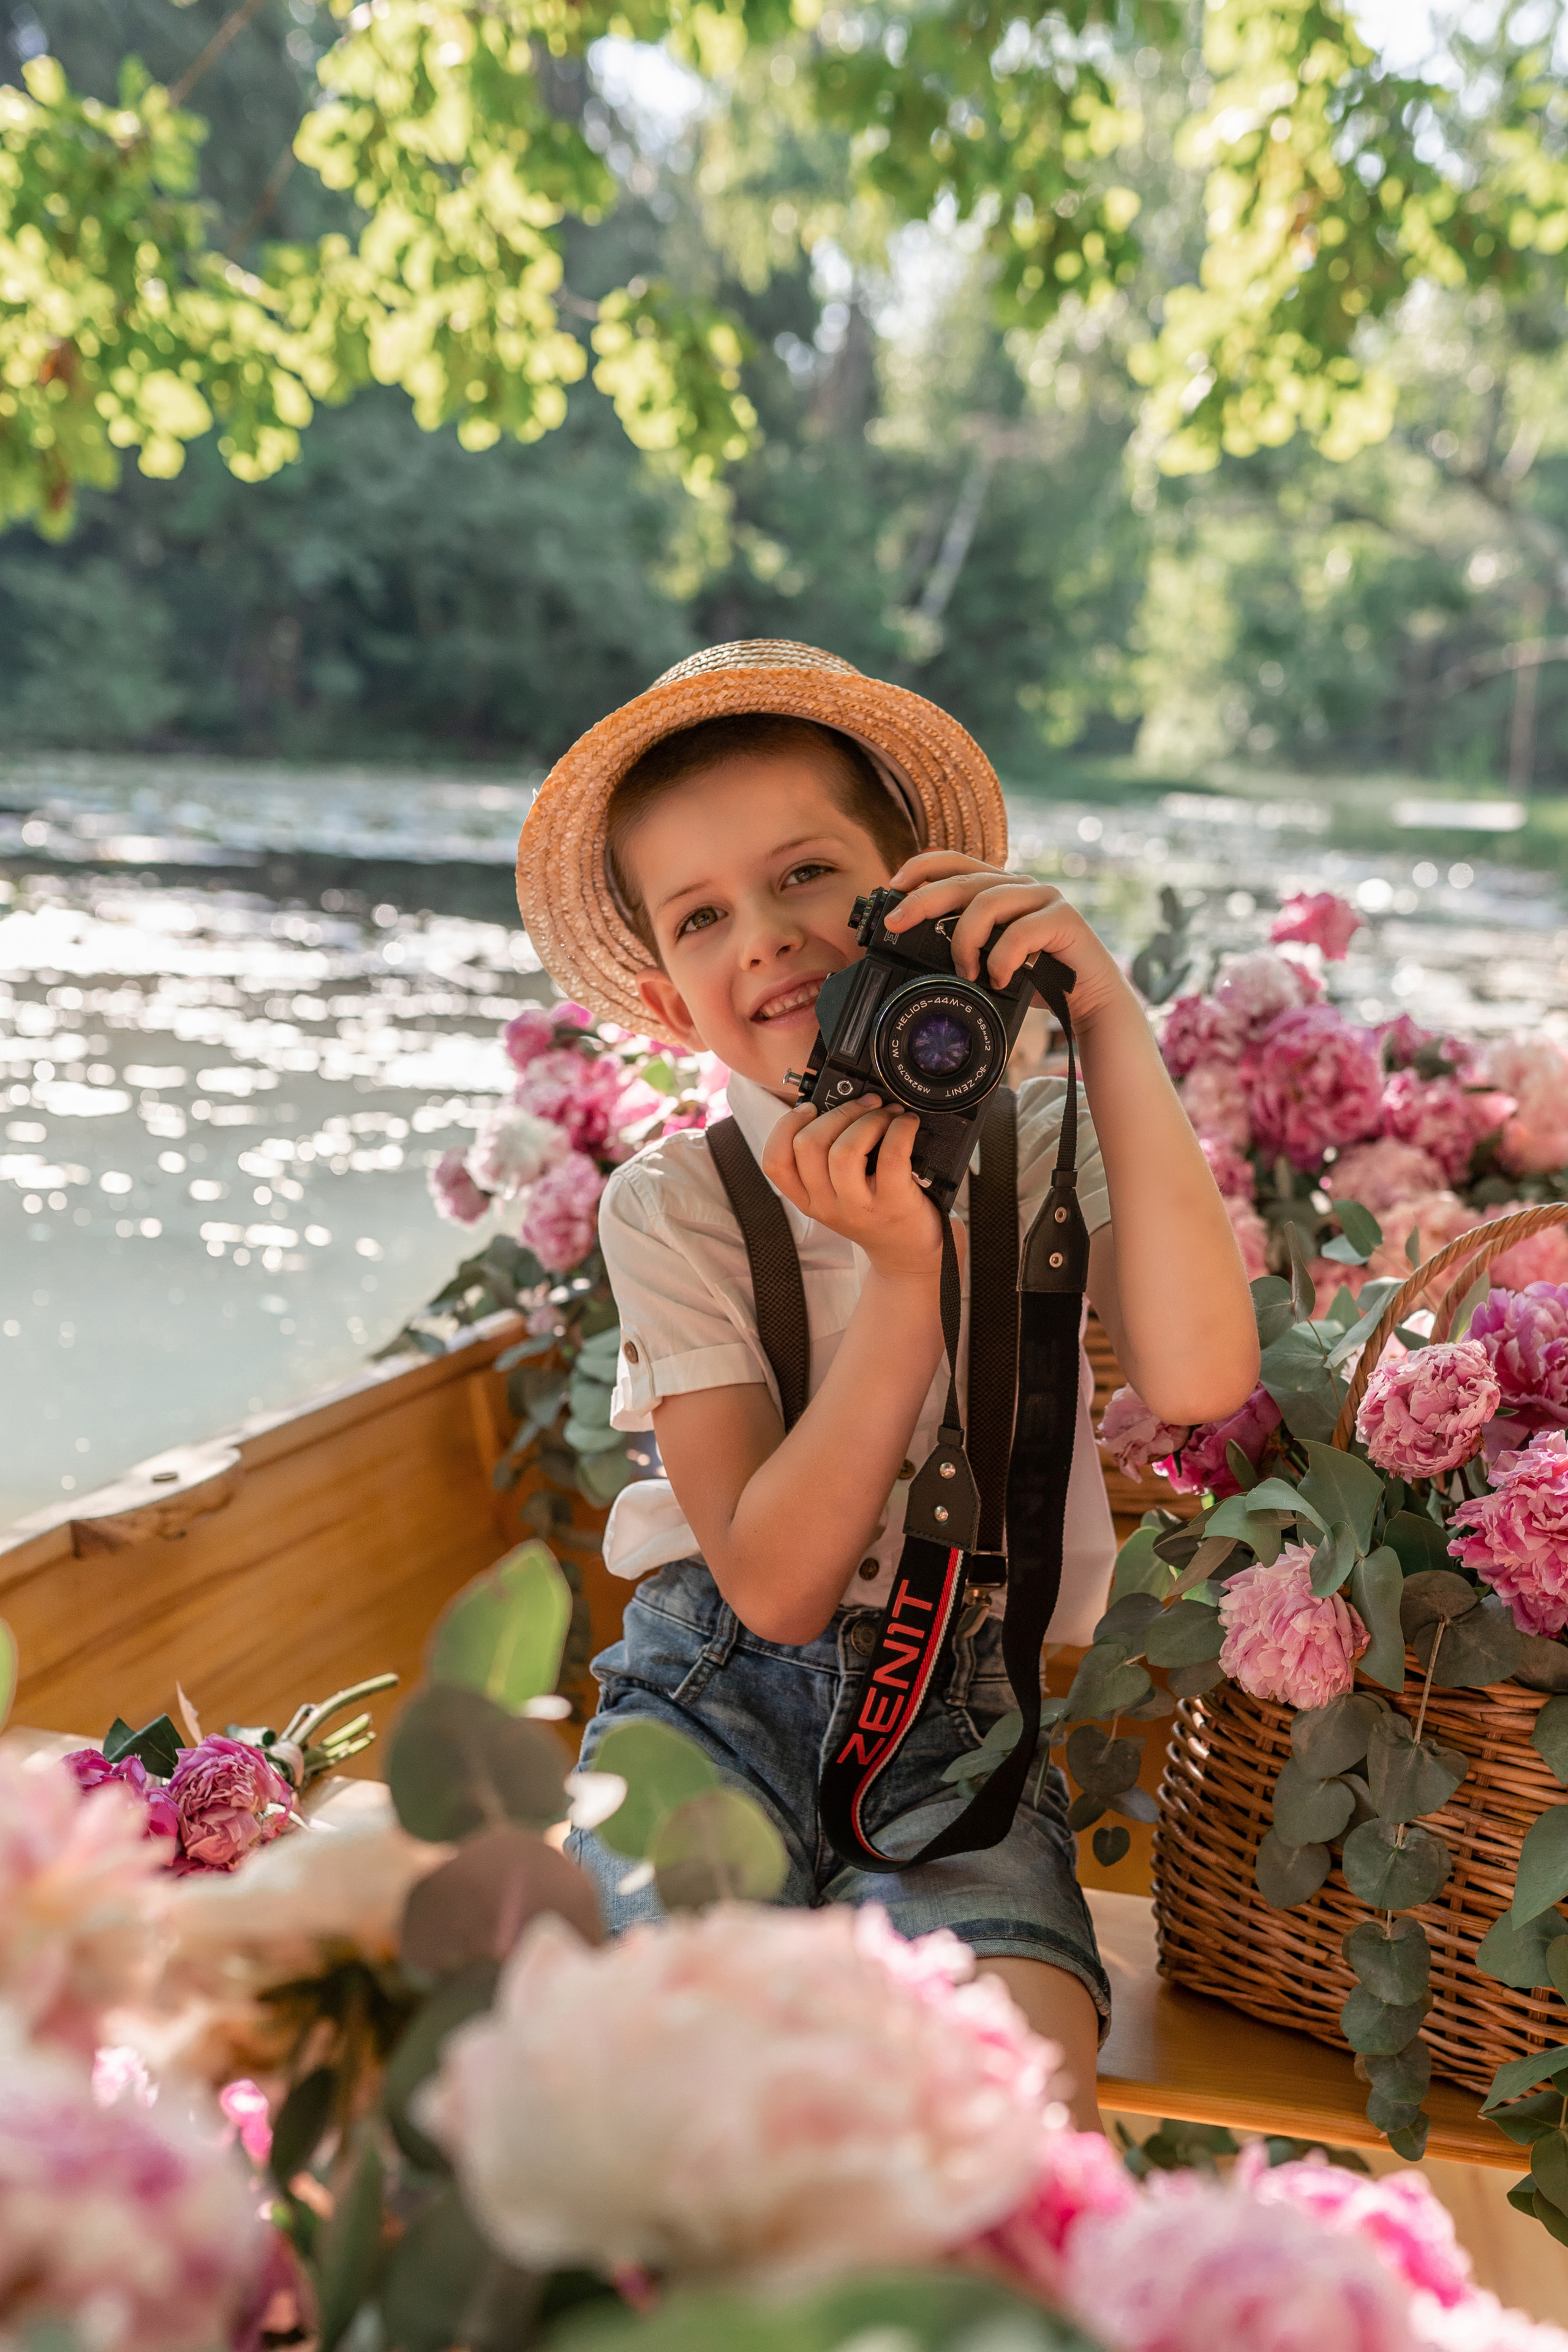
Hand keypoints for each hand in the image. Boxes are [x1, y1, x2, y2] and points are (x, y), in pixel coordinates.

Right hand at [760, 1094, 952, 1279]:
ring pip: (844, 1150)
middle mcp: (827, 1205)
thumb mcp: (837, 1196)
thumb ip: (825, 1162)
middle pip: (808, 1145)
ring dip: (868, 1119)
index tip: (810, 1108)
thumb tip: (832, 1105)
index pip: (775, 1162)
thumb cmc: (875, 1214)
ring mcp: (858, 1207)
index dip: (786, 1126)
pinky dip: (900, 1129)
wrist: (908, 1253)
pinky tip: (906, 1124)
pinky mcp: (893, 1203)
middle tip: (865, 1104)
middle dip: (838, 1112)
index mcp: (808, 1199)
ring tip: (886, 1114)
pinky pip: (890, 1155)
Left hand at [881, 851, 1129, 1027]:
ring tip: (964, 971)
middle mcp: (1020, 886)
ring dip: (966, 940)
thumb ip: (963, 946)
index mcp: (998, 889)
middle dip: (924, 899)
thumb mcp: (989, 960)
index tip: (892, 886)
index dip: (922, 867)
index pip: (956, 862)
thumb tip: (910, 948)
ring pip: (988, 902)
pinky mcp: (1064, 919)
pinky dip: (1003, 957)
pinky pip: (1022, 931)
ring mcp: (1043, 898)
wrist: (1089, 999)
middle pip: (964, 880)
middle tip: (897, 923)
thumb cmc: (1036, 979)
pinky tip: (999, 978)